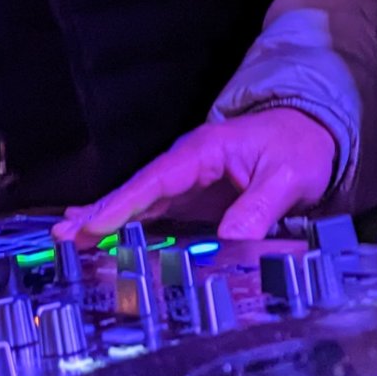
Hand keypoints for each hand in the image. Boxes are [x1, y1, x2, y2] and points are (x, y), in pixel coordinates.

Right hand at [59, 109, 336, 243]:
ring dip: (105, 220)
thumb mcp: (289, 176)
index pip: (157, 179)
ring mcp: (187, 181)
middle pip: (137, 190)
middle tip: (63, 237)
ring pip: (139, 202)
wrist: (312, 134)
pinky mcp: (193, 198)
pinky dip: (127, 225)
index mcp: (205, 151)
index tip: (96, 225)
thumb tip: (231, 238)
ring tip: (69, 241)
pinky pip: (154, 212)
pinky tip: (102, 239)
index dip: (125, 203)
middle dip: (100, 212)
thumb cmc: (300, 147)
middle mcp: (188, 164)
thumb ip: (261, 206)